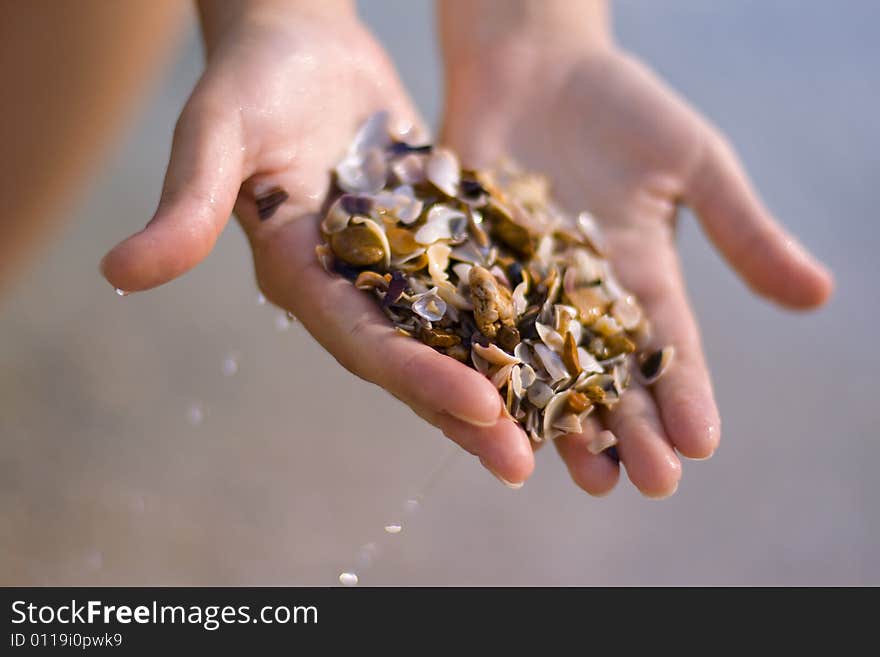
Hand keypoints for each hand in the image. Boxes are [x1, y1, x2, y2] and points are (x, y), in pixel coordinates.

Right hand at [100, 3, 536, 485]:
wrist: (299, 40)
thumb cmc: (251, 78)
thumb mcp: (217, 134)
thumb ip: (189, 205)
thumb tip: (119, 274)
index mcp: (300, 278)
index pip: (362, 342)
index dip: (417, 377)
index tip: (481, 406)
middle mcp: (348, 287)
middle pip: (412, 359)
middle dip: (465, 408)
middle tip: (523, 462)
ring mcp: (392, 266)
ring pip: (451, 334)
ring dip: (500, 377)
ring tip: (556, 425)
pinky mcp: (430, 237)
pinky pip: (477, 284)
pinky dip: (516, 315)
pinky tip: (566, 341)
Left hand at [440, 21, 832, 496]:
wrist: (535, 69)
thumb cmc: (621, 108)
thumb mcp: (692, 163)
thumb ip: (741, 229)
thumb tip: (817, 295)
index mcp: (638, 279)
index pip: (667, 348)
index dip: (684, 395)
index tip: (702, 443)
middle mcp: (578, 298)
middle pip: (604, 375)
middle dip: (626, 429)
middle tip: (643, 483)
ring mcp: (519, 288)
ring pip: (537, 366)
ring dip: (557, 419)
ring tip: (576, 469)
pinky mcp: (466, 268)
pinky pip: (471, 320)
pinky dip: (480, 361)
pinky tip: (490, 406)